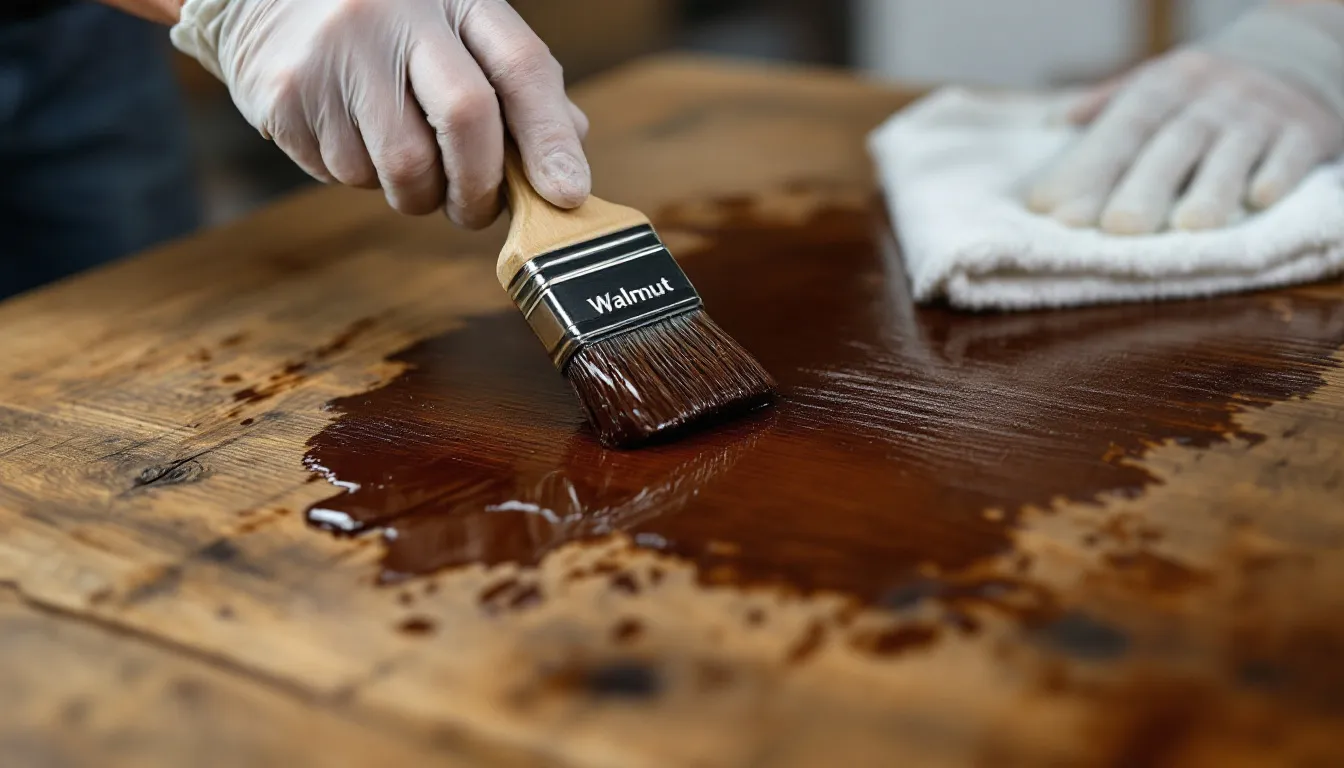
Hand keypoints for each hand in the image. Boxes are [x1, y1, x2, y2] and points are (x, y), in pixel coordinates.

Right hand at [173, 0, 590, 227]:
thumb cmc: (386, 26)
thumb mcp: (455, 32)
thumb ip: (514, 89)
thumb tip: (565, 169)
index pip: (521, 66)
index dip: (551, 139)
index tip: (568, 195)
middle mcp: (394, 13)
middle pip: (467, 119)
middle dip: (482, 187)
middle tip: (476, 210)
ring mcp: (336, 52)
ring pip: (403, 168)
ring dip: (416, 192)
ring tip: (403, 159)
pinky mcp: (287, 94)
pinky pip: (345, 174)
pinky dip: (361, 175)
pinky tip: (350, 134)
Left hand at [1029, 19, 1343, 234]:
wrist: (1298, 51)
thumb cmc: (1205, 88)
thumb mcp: (1156, 82)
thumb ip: (1105, 108)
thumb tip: (1052, 125)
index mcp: (1163, 87)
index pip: (1120, 130)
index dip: (1088, 170)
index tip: (1055, 213)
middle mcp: (1210, 98)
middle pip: (1172, 144)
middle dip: (1144, 187)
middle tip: (1117, 229)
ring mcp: (1260, 114)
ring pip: (1232, 152)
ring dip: (1211, 190)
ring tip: (1188, 227)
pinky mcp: (1307, 130)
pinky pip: (1292, 151)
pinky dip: (1278, 174)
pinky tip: (1262, 199)